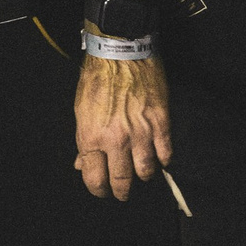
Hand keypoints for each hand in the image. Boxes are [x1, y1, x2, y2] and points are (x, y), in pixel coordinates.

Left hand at [73, 50, 172, 201]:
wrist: (120, 52)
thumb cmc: (96, 79)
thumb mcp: (80, 111)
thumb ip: (83, 141)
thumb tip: (81, 164)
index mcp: (92, 138)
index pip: (95, 179)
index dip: (98, 190)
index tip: (102, 190)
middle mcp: (116, 140)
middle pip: (122, 181)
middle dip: (121, 191)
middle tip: (122, 192)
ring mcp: (141, 132)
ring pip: (146, 171)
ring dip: (143, 176)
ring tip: (141, 174)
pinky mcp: (160, 122)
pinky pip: (165, 152)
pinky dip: (163, 159)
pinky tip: (159, 158)